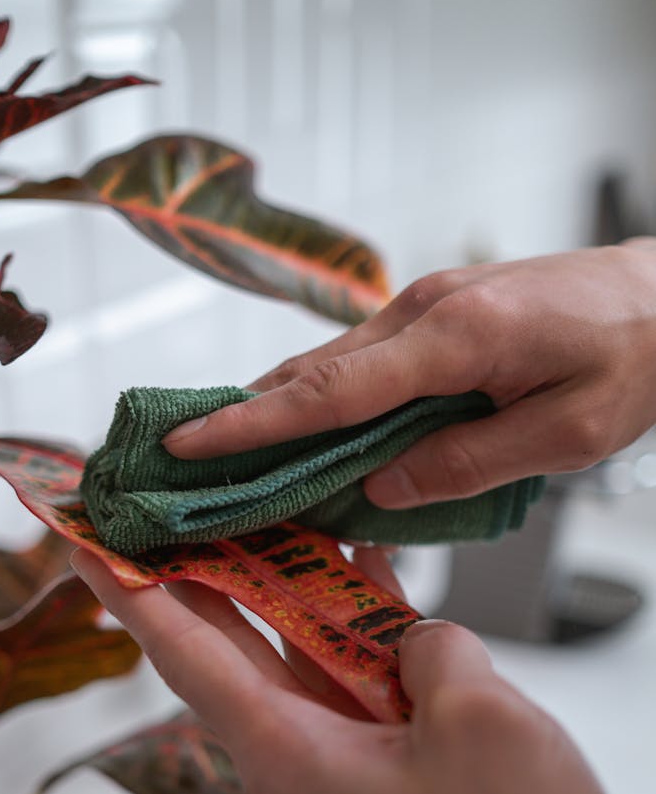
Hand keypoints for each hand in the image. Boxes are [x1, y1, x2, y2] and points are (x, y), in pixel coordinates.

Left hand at [72, 546, 655, 793]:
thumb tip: (409, 635)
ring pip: (292, 653)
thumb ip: (427, 646)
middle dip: (196, 569)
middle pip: (227, 644)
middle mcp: (295, 755)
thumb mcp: (478, 722)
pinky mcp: (381, 766)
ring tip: (275, 509)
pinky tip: (366, 568)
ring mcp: (339, 761)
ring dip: (287, 586)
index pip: (182, 654)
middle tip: (176, 502)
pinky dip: (354, 622)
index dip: (126, 593)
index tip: (78, 543)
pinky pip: (350, 676)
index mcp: (287, 752)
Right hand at [163, 240, 655, 507]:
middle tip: (182, 461)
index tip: (189, 442)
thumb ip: (471, 461)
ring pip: (332, 364)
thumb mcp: (570, 431)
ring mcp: (426, 306)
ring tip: (227, 455)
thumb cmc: (636, 356)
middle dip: (244, 418)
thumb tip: (382, 488)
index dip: (254, 423)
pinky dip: (323, 398)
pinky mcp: (435, 314)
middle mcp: (425, 311)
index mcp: (456, 337)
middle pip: (313, 373)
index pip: (333, 391)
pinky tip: (305, 432)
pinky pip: (362, 362)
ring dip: (278, 408)